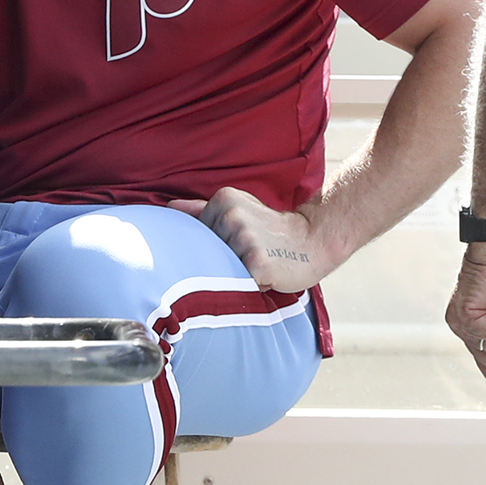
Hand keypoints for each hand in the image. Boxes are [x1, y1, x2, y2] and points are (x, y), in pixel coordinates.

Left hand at [169, 188, 332, 291]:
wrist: (315, 241)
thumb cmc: (272, 230)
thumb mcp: (239, 210)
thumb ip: (203, 211)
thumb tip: (170, 207)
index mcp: (223, 200)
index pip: (197, 235)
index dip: (216, 246)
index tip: (239, 242)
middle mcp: (232, 216)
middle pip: (206, 252)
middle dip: (224, 260)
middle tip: (250, 253)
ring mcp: (244, 238)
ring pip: (220, 269)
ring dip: (236, 274)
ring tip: (257, 263)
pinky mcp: (257, 262)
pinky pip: (238, 284)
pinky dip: (249, 284)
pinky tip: (265, 275)